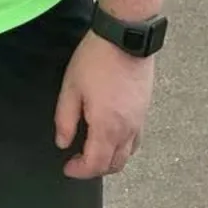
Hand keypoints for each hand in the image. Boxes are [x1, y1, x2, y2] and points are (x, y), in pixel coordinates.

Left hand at [55, 30, 155, 178]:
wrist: (125, 37)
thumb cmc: (96, 60)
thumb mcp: (71, 87)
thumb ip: (65, 119)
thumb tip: (63, 143)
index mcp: (106, 127)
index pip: (95, 164)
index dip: (79, 171)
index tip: (67, 167)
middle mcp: (127, 130)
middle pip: (114, 165)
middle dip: (94, 169)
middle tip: (78, 161)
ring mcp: (139, 120)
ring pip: (127, 155)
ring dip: (110, 160)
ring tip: (93, 151)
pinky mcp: (145, 109)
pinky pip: (136, 140)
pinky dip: (123, 147)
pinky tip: (112, 136)